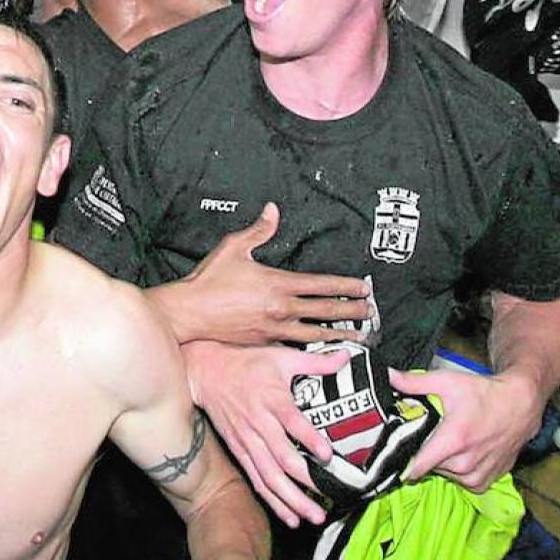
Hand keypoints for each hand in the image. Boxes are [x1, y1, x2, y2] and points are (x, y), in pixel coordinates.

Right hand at [161, 203, 372, 346]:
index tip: (363, 287)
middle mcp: (280, 308)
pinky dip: (314, 346)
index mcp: (277, 283)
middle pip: (325, 310)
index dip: (345, 286)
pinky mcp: (265, 342)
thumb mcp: (234, 247)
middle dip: (351, 311)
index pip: (321, 284)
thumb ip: (259, 230)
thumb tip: (272, 211)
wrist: (190, 312)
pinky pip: (296, 344)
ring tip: (358, 336)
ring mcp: (274, 328)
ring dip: (339, 333)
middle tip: (369, 312)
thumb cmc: (208, 281)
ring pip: (316, 333)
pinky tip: (324, 348)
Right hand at [183, 340, 345, 527]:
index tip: (327, 455)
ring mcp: (247, 441)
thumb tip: (347, 358)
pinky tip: (291, 517)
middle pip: (282, 458)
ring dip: (291, 499)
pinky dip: (273, 501)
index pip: (292, 422)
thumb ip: (316, 362)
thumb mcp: (281, 357)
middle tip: (329, 496)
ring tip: (313, 516)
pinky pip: (257, 480)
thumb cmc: (247, 363)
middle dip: (305, 481)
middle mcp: (259, 424)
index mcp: (272, 399)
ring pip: (269, 476)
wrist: (205, 372)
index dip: (309, 439)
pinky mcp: (240, 451)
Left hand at [393, 368, 540, 491]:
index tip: (396, 452)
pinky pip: (460, 481)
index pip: (415, 467)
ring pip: (444, 474)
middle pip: (428, 467)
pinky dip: (458, 470)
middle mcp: (464, 463)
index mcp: (453, 441)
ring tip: (450, 440)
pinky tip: (464, 451)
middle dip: (425, 452)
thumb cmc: (484, 394)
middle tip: (431, 434)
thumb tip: (387, 376)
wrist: (520, 406)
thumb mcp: (447, 382)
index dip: (402, 459)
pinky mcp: (484, 482)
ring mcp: (476, 476)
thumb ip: (413, 383)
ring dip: (442, 462)